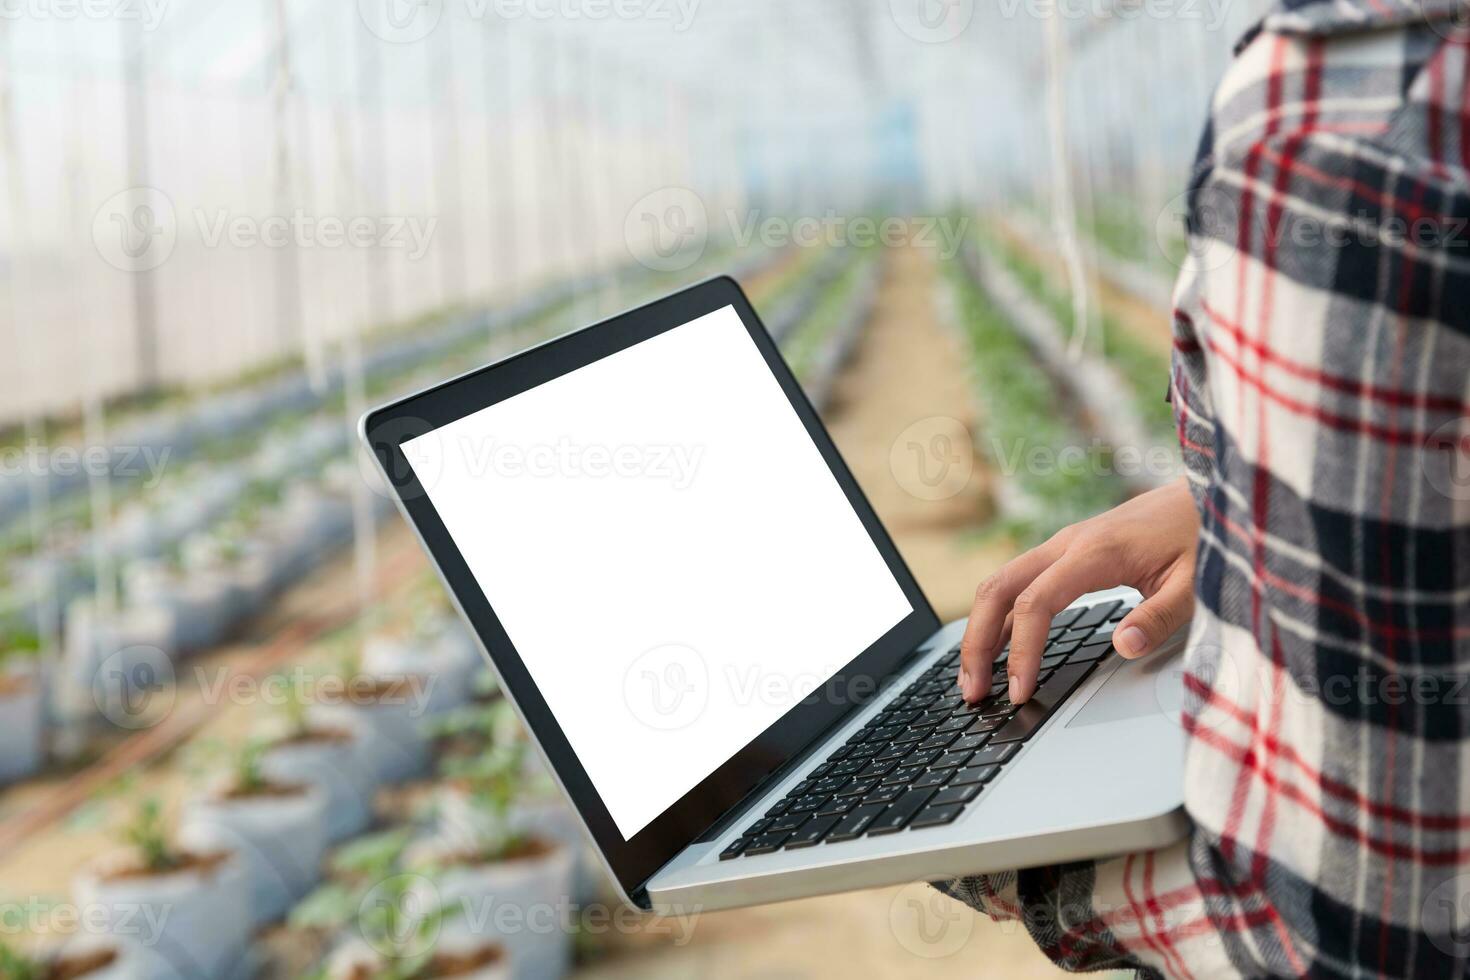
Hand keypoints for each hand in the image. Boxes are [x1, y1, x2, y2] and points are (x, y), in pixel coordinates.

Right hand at [958, 477, 1199, 704]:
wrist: (1211, 494)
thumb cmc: (1204, 536)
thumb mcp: (1195, 584)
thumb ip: (1159, 617)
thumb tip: (1124, 647)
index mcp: (1094, 552)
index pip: (1035, 604)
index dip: (1021, 652)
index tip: (1019, 692)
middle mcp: (1068, 543)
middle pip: (997, 589)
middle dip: (977, 641)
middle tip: (972, 690)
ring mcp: (1065, 545)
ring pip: (1002, 583)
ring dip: (982, 629)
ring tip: (977, 677)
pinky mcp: (1070, 552)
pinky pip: (1021, 583)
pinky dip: (1002, 616)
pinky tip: (1001, 646)